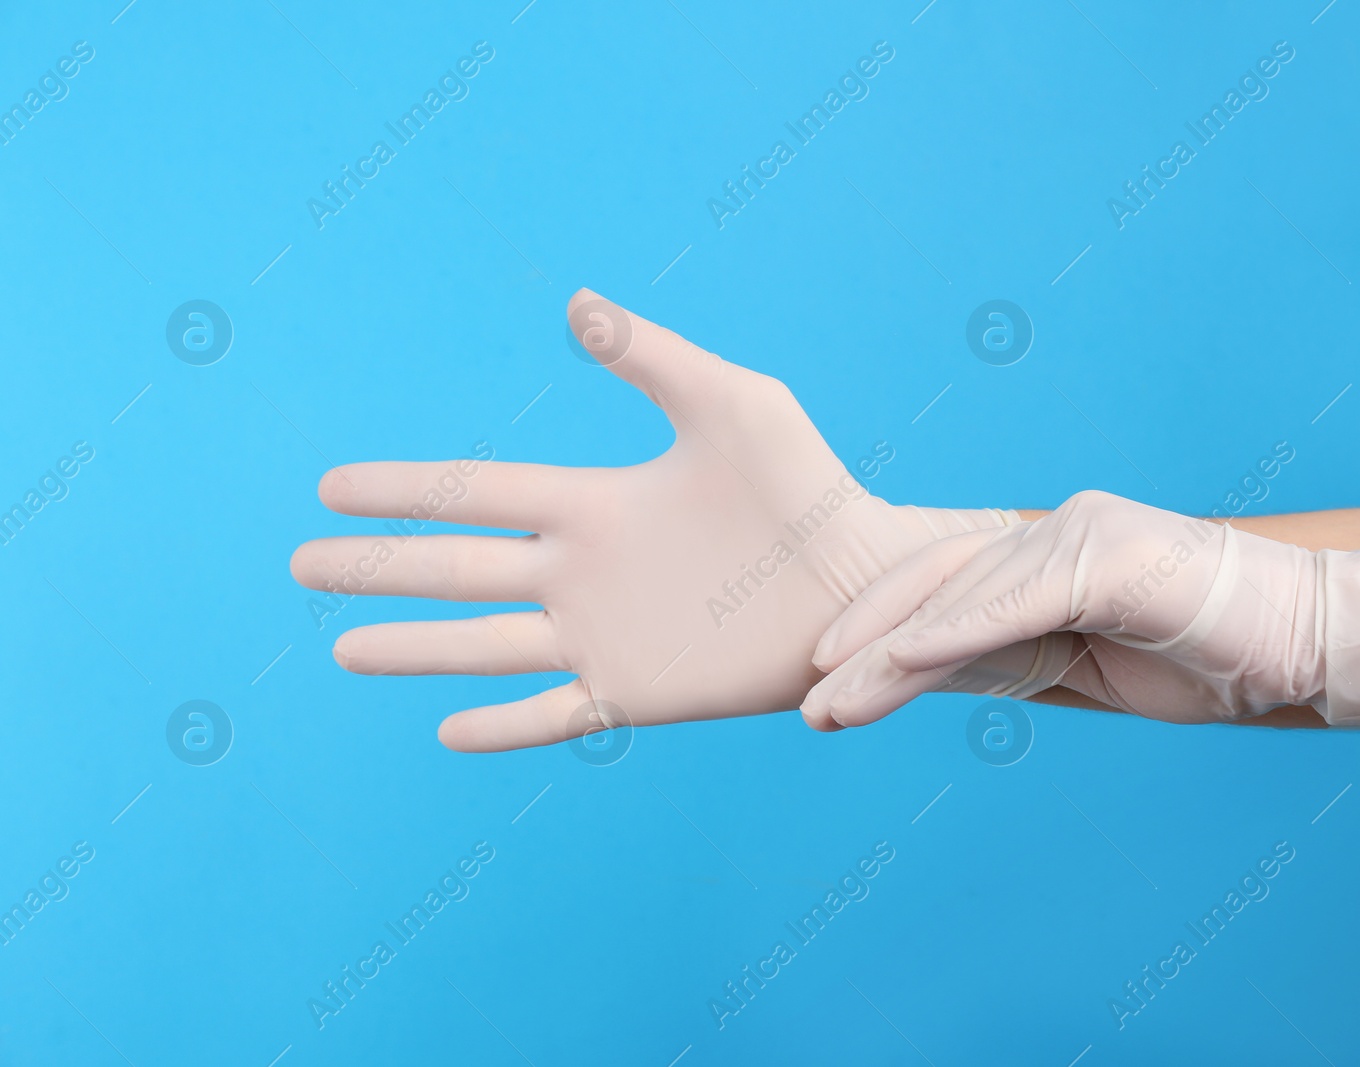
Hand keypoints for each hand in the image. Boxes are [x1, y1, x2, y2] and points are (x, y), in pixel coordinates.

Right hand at [291, 291, 1016, 751]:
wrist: (865, 583)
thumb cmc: (810, 490)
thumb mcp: (733, 405)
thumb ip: (652, 358)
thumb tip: (575, 302)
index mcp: (594, 504)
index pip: (475, 493)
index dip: (402, 489)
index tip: (332, 485)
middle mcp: (583, 571)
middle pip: (455, 570)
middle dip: (377, 568)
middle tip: (300, 563)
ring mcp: (605, 636)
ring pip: (483, 645)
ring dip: (412, 647)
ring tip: (341, 647)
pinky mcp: (639, 694)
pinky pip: (554, 715)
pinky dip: (501, 725)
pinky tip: (448, 731)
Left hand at [802, 490, 1359, 730]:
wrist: (1311, 646)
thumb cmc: (1205, 657)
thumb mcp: (1083, 666)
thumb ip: (1011, 657)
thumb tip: (927, 674)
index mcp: (1043, 551)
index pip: (942, 586)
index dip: (877, 625)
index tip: (825, 674)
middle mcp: (1051, 529)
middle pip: (934, 584)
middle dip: (862, 642)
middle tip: (806, 698)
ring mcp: (1078, 534)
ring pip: (959, 598)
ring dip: (888, 655)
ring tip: (831, 704)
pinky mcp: (1107, 557)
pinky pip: (1013, 603)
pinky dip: (952, 635)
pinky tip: (898, 664)